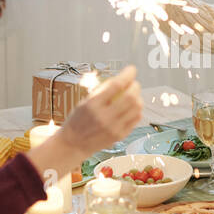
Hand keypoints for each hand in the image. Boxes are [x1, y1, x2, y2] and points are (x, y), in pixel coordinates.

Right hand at [26, 67, 143, 184]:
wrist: (74, 144)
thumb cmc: (79, 119)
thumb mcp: (85, 102)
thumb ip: (102, 91)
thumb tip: (122, 77)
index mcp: (93, 105)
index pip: (116, 85)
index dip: (127, 75)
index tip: (131, 69)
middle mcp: (104, 117)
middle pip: (130, 97)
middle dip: (135, 86)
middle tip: (133, 83)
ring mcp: (114, 128)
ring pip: (136, 108)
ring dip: (138, 97)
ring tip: (133, 95)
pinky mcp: (120, 136)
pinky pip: (136, 119)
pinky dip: (137, 110)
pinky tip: (132, 107)